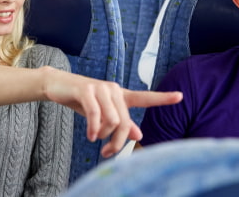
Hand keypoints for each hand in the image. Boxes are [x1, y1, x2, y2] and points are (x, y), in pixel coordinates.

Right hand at [41, 67, 181, 157]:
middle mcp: (114, 89)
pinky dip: (94, 129)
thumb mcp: (102, 113)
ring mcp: (100, 88)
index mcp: (120, 95)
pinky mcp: (87, 90)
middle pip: (124, 122)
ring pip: (112, 120)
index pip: (144, 97)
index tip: (180, 96)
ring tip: (95, 139)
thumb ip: (122, 123)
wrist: (58, 85)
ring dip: (104, 136)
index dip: (163, 98)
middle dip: (117, 141)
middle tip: (107, 153)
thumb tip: (139, 135)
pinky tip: (90, 136)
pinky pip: (96, 115)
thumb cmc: (82, 100)